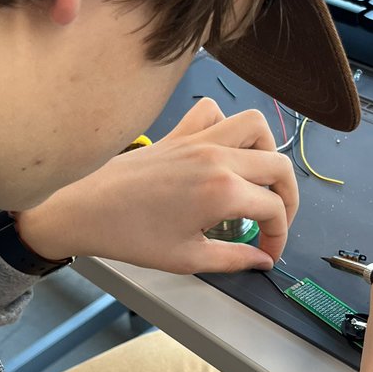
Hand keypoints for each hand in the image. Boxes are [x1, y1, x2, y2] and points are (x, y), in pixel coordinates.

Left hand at [14, 98, 298, 273]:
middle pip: (279, 165)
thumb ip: (234, 258)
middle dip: (287, 198)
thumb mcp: (188, 259)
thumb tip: (261, 260)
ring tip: (257, 179)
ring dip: (267, 151)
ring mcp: (198, 139)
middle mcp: (217, 157)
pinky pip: (213, 112)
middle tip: (274, 222)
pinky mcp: (178, 133)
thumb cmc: (130, 236)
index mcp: (223, 191)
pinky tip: (220, 150)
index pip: (274, 209)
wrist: (84, 209)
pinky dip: (225, 125)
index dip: (280, 235)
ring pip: (255, 125)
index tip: (268, 252)